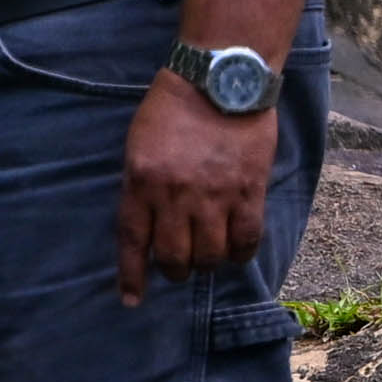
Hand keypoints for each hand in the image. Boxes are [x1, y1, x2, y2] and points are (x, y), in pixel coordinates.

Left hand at [119, 70, 278, 302]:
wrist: (220, 81)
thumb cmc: (171, 110)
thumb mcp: (138, 147)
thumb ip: (140, 188)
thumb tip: (147, 227)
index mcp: (142, 183)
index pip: (134, 241)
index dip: (132, 276)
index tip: (132, 300)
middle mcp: (176, 195)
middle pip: (174, 256)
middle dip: (174, 271)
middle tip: (178, 269)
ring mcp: (215, 195)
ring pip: (210, 254)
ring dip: (206, 265)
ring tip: (206, 260)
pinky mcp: (249, 190)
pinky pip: (246, 238)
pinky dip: (240, 254)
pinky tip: (235, 254)